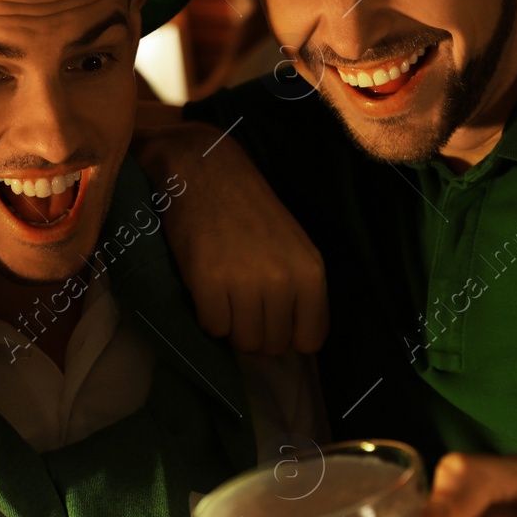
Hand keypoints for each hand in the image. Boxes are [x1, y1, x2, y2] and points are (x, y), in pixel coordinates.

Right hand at [132, 122, 326, 353]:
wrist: (205, 172)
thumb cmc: (250, 210)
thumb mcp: (293, 246)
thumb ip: (299, 291)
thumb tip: (291, 341)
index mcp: (311, 271)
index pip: (310, 339)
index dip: (289, 334)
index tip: (272, 319)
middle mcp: (282, 280)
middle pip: (273, 345)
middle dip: (257, 332)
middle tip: (242, 304)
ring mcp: (245, 282)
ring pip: (242, 342)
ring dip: (231, 326)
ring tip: (225, 296)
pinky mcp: (208, 282)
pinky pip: (213, 328)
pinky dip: (207, 317)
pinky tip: (207, 291)